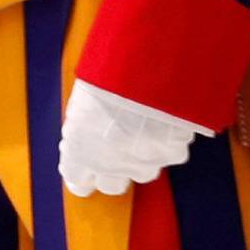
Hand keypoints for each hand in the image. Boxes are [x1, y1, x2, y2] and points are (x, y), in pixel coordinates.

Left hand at [59, 80, 199, 198]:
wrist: (147, 63)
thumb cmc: (109, 75)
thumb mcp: (84, 102)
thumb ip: (83, 129)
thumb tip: (84, 139)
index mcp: (81, 151)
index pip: (77, 181)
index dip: (82, 175)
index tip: (85, 171)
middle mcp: (111, 163)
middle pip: (111, 186)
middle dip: (111, 171)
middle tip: (115, 150)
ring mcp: (144, 160)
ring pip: (143, 172)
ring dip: (141, 158)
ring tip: (144, 131)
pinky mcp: (172, 152)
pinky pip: (170, 154)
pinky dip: (168, 143)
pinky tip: (166, 122)